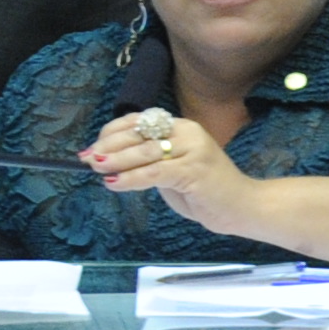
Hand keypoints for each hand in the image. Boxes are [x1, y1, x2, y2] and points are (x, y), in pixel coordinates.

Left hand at [87, 106, 249, 230]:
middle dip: (109, 146)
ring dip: (116, 160)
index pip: (139, 122)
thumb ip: (147, 162)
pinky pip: (154, 172)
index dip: (112, 133)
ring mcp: (193, 150)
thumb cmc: (204, 191)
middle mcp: (187, 132)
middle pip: (139, 134)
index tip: (92, 146)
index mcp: (181, 127)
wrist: (241, 207)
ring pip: (145, 152)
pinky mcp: (194, 171)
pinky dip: (131, 178)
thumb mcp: (171, 171)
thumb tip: (108, 161)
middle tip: (87, 158)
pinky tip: (114, 183)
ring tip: (97, 168)